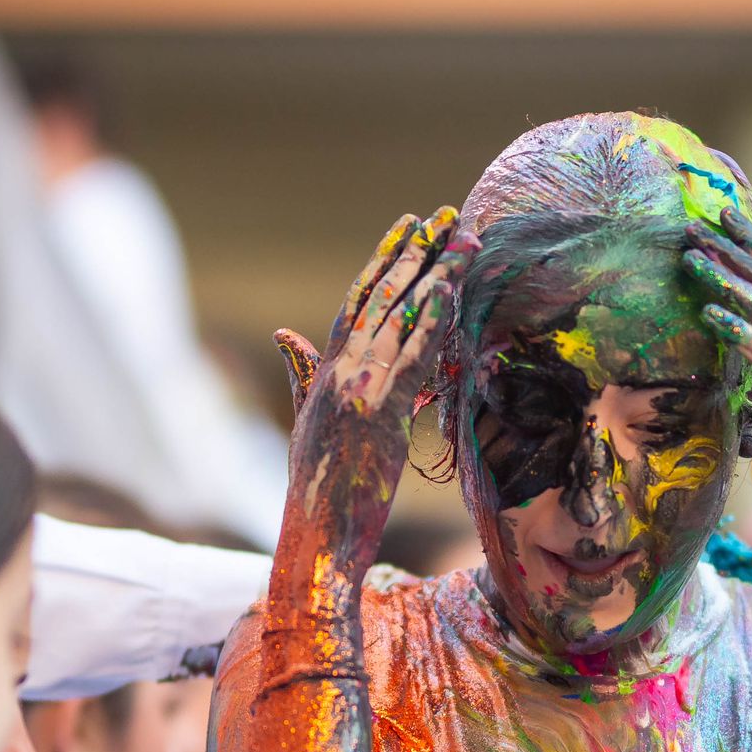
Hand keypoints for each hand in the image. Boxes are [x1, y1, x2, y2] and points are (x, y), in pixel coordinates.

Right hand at [275, 208, 477, 582]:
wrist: (314, 535)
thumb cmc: (316, 492)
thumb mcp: (306, 425)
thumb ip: (302, 375)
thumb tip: (286, 334)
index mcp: (325, 375)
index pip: (356, 304)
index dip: (382, 263)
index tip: (406, 229)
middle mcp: (340, 373)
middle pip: (382, 298)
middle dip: (414, 252)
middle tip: (445, 215)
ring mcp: (358, 389)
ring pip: (401, 317)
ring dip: (435, 273)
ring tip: (464, 238)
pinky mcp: (379, 410)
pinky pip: (412, 355)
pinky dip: (432, 319)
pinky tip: (452, 290)